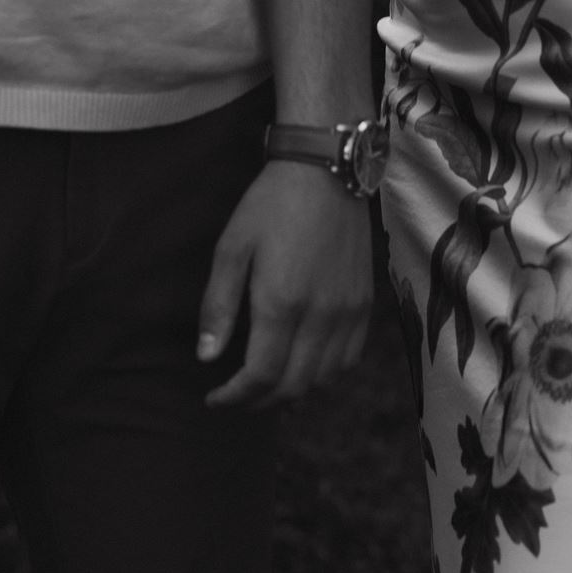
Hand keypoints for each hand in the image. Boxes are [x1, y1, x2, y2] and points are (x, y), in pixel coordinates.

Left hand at [199, 161, 372, 406]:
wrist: (326, 171)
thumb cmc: (271, 205)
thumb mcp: (231, 248)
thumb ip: (219, 306)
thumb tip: (207, 357)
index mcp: (281, 303)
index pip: (261, 376)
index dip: (235, 397)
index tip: (215, 398)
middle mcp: (320, 315)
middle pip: (293, 386)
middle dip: (259, 401)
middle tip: (236, 396)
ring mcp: (348, 311)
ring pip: (323, 378)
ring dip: (293, 391)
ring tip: (267, 383)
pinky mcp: (364, 303)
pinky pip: (349, 358)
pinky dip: (325, 374)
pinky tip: (304, 364)